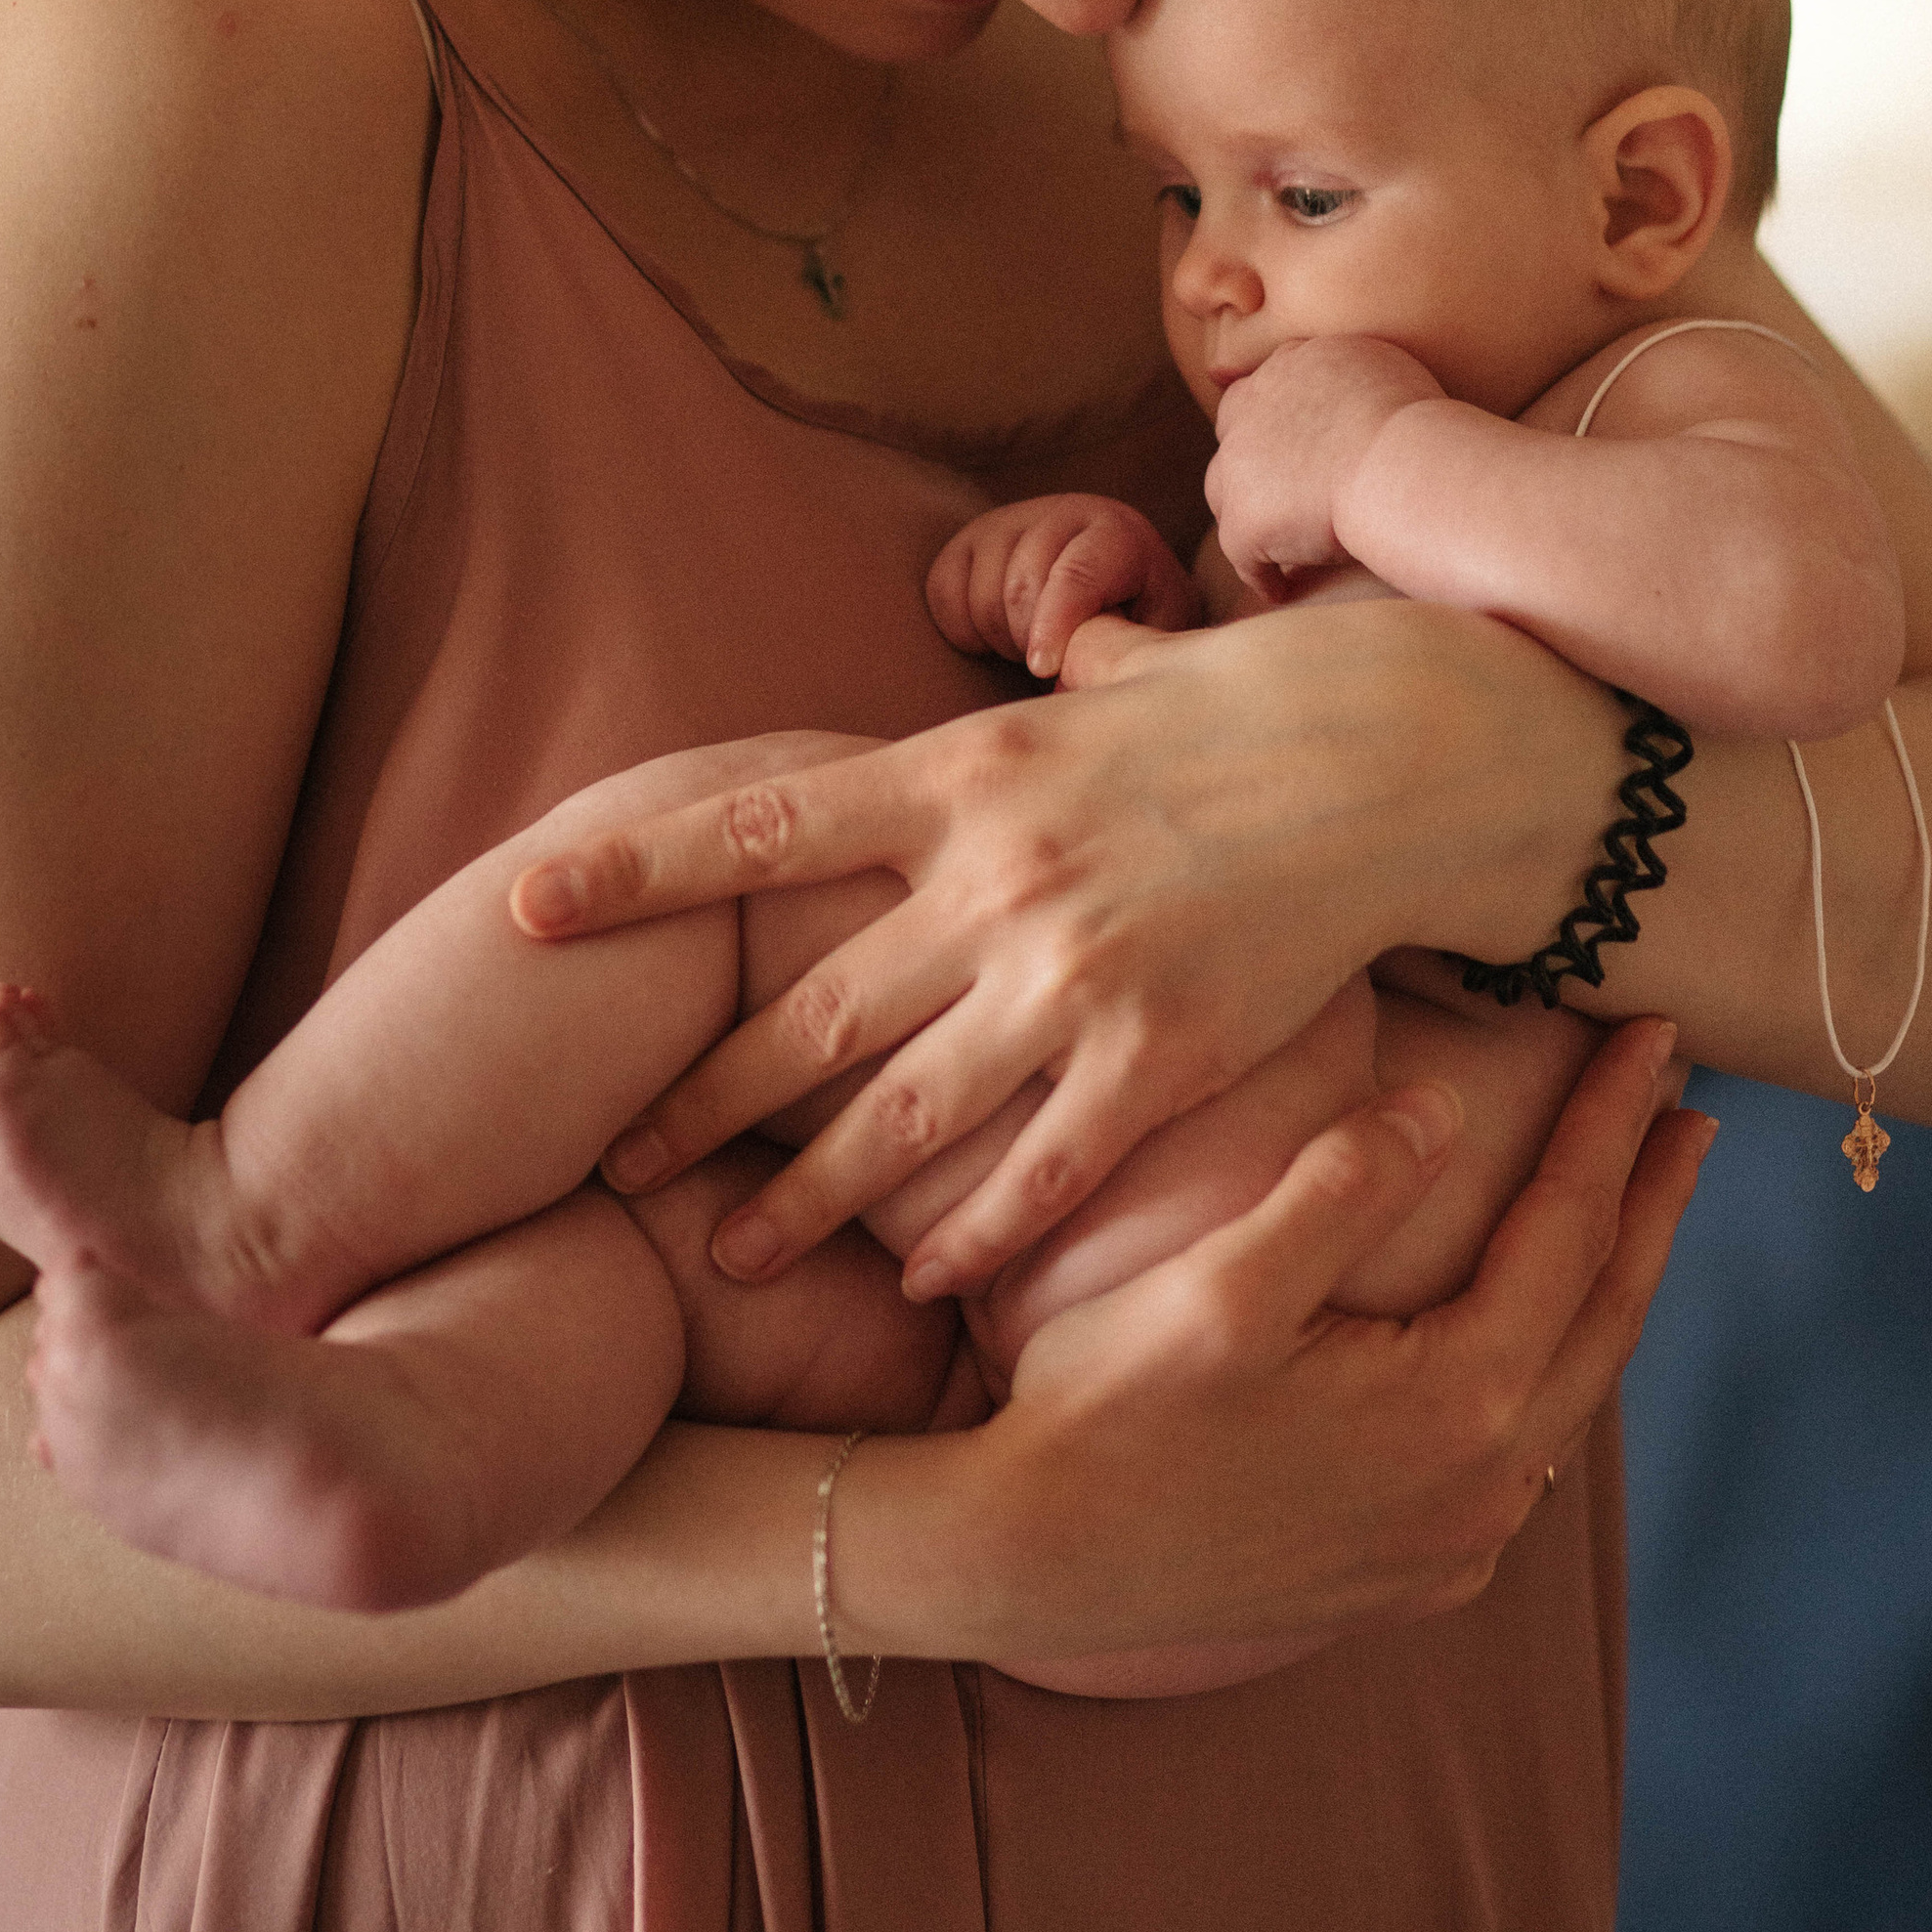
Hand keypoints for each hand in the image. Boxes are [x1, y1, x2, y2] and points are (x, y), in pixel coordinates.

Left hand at [511, 596, 1624, 1297]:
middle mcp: (996, 879)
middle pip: (807, 1011)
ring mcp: (1075, 976)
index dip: (632, 873)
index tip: (522, 909)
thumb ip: (1053, 687)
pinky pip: (1037, 1173)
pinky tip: (916, 1282)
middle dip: (700, 1098)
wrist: (1409, 754)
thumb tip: (1048, 648)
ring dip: (805, 1200)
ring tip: (728, 1258)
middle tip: (615, 1161)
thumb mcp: (1117, 678)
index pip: (758, 826)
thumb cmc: (1262, 701)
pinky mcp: (1160, 1057)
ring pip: (899, 1116)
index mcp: (963, 775)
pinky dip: (966, 1236)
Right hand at [926, 495, 1201, 678]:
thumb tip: (1060, 696)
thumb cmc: (1131, 627)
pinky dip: (961, 628)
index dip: (1055, 625)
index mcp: (1119, 536)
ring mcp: (1012, 520)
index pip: (1077, 574)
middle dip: (1027, 640)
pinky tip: (993, 639)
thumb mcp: (1143, 642)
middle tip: (1045, 665)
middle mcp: (1063, 514)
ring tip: (1029, 649)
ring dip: (998, 638)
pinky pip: (943, 588)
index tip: (1042, 669)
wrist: (1114, 596)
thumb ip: (1112, 660)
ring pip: (981, 591)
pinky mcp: (971, 539)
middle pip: (1022, 586)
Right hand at [956, 1019, 1712, 1660]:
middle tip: (1685, 1107)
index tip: (1652, 1037)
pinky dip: (1547, 1375)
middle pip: (1602, 1312)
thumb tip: (1447, 1106)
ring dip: (1602, 1287)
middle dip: (1648, 1201)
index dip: (1610, 1122)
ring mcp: (1452, 1546)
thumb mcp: (1223, 1282)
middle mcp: (1483, 1488)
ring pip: (1570, 1392)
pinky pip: (1519, 1462)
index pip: (1567, 1227)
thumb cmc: (1110, 1410)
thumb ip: (1344, 1186)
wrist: (1031, 1563)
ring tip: (1628, 1204)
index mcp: (1456, 1401)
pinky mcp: (1411, 1578)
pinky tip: (1534, 1341)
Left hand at [1206, 334, 1446, 591]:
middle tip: (1273, 488)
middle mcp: (1252, 407)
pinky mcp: (1244, 523)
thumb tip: (1360, 400)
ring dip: (1247, 512)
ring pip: (1226, 493)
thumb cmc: (1417, 423)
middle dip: (1247, 458)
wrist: (1399, 465)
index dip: (1271, 416)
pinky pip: (1243, 556)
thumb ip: (1354, 374)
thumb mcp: (1384, 367)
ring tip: (1273, 541)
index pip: (1262, 388)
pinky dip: (1261, 572)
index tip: (1287, 440)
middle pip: (1232, 432)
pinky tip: (1281, 589)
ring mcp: (1239, 467)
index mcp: (1290, 365)